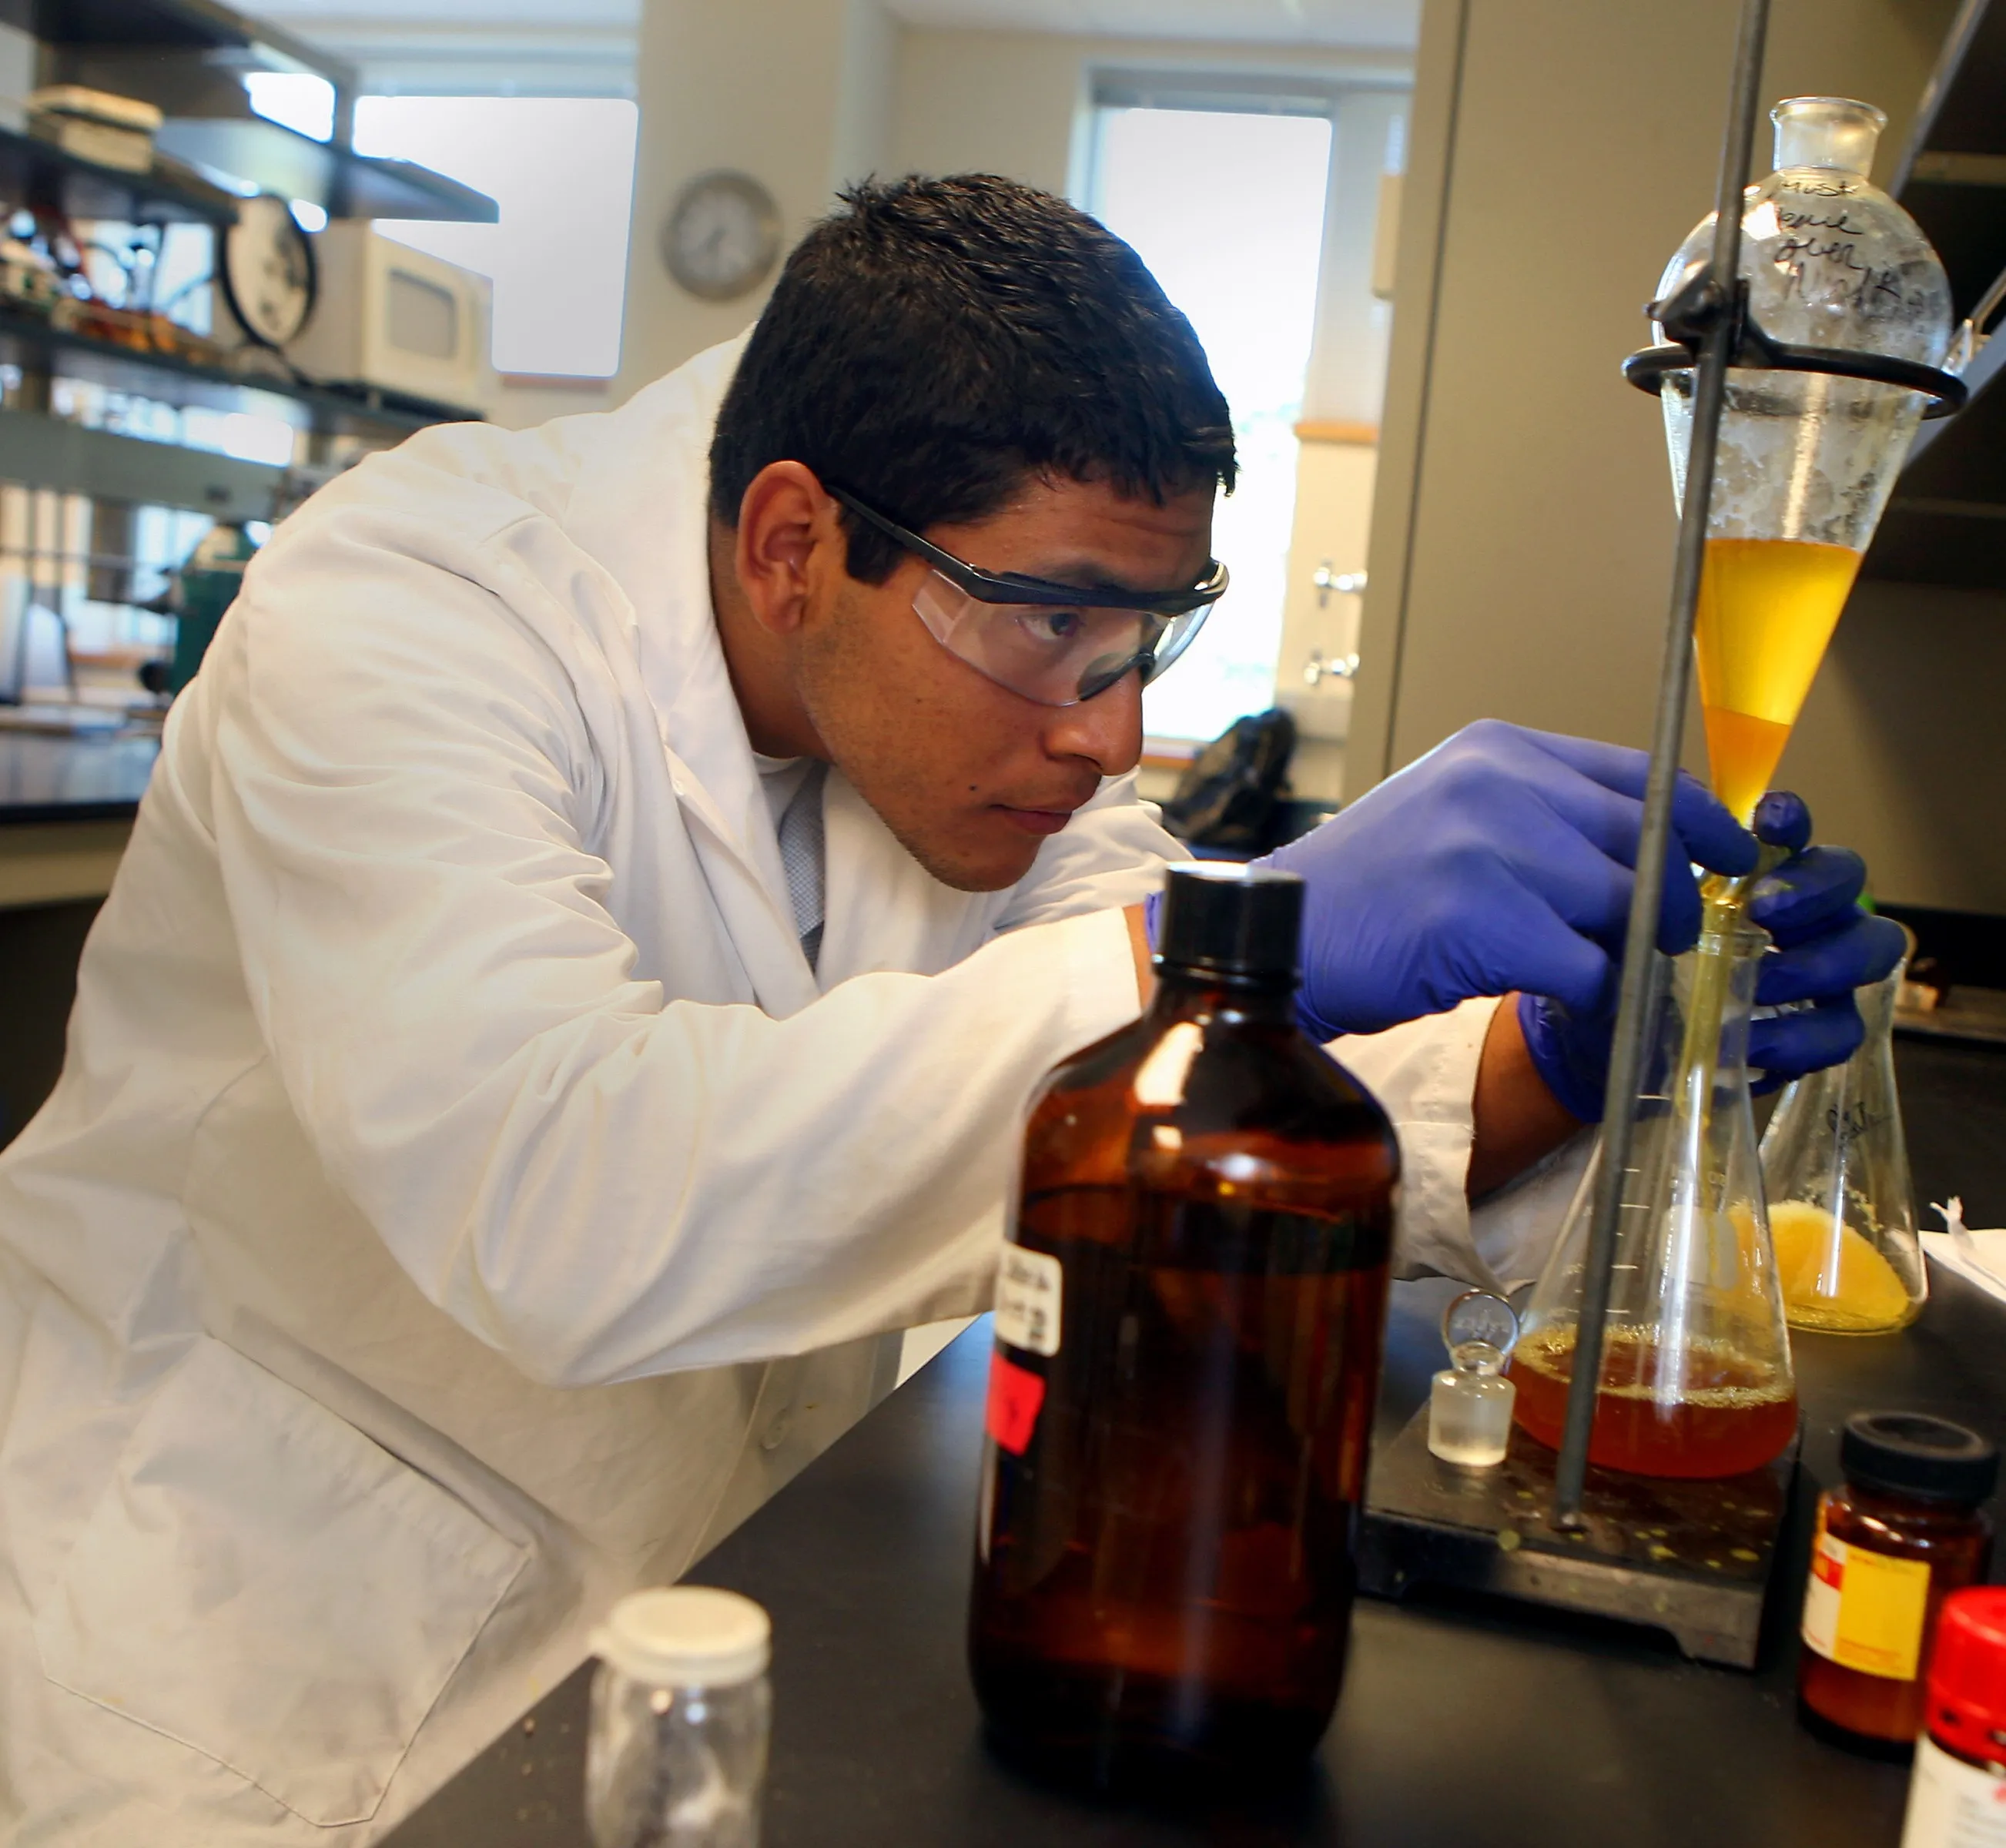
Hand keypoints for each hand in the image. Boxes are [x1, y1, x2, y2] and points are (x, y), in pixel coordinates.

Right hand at [1257, 720, 1756, 1038]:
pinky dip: (1590, 996)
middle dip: (1671, 901)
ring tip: (1600, 974)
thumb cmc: (1363, 890)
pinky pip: (1588, 968)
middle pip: (1645, 842)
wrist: (1278, 935)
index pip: (1642, 772)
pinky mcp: (1485, 922)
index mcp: (1498, 750)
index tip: (1733, 856)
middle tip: (1670, 939)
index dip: (1702, 820)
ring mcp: (1490, 849)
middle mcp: (1499, 785)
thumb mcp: (1449, 814)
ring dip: (1626, 954)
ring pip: (1624, 908)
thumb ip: (1538, 814)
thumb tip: (1643, 854)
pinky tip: (1560, 1001)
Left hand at [1518, 791, 1907, 1119]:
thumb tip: (1659, 843)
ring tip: (1762, 985)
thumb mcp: (1629, 918)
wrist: (1608, 1040)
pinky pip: (1839, 1033)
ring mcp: (1816, 973)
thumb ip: (1650, 878)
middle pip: (1848, 879)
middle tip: (1765, 909)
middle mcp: (1799, 914)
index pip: (1791, 830)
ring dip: (1819, 964)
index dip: (1789, 820)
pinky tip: (1753, 1044)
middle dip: (1815, 889)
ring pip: (1868, 950)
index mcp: (1753, 874)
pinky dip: (1800, 1037)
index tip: (1766, 822)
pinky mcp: (1811, 1035)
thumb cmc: (1629, 963)